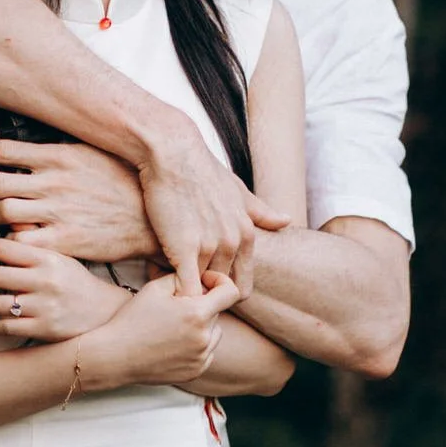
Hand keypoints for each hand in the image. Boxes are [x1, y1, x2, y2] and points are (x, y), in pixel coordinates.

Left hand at [0, 139, 157, 264]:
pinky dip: (11, 242)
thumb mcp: (92, 153)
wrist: (152, 217)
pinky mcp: (64, 240)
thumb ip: (60, 148)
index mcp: (58, 156)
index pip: (1, 150)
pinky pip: (23, 242)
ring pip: (3, 213)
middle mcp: (53, 182)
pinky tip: (11, 243)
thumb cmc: (123, 182)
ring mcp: (57, 212)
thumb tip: (32, 139)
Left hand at [0, 236, 130, 343]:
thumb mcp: (60, 255)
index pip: (3, 248)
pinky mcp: (44, 329)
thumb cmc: (76, 281)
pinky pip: (6, 326)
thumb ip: (34, 240)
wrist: (104, 312)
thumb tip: (7, 222)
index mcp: (47, 257)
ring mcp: (44, 306)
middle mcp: (45, 280)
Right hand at [79, 270, 240, 391]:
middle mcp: (204, 338)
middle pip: (218, 312)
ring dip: (202, 326)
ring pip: (214, 333)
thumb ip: (185, 277)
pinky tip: (173, 342)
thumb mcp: (156, 288)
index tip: (204, 282)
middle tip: (177, 306)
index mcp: (197, 314)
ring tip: (174, 326)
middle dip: (203, 305)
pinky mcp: (196, 372)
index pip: (230, 292)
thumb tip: (202, 280)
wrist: (115, 356)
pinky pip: (207, 352)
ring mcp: (201, 358)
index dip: (220, 281)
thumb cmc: (133, 319)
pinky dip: (197, 345)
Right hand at [136, 119, 287, 297]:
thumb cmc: (202, 170)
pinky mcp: (185, 249)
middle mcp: (233, 244)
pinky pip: (186, 288)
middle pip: (219, 290)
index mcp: (247, 235)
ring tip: (168, 279)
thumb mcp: (238, 191)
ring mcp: (210, 247)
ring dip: (185, 290)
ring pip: (200, 290)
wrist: (174, 154)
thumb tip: (286, 221)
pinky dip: (174, 291)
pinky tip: (159, 278)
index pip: (242, 285)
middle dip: (202, 292)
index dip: (222, 290)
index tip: (204, 283)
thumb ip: (261, 212)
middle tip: (184, 284)